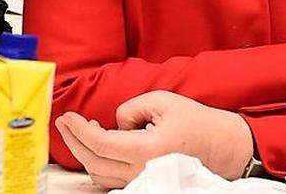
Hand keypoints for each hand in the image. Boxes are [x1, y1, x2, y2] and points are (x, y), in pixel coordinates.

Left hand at [54, 91, 252, 189]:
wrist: (222, 146)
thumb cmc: (195, 122)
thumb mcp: (162, 101)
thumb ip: (130, 109)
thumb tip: (114, 123)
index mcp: (147, 150)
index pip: (100, 144)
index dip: (78, 130)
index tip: (67, 116)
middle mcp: (143, 171)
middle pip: (94, 162)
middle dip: (73, 140)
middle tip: (63, 122)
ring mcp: (144, 181)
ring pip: (101, 175)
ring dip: (85, 153)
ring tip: (82, 130)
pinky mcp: (146, 183)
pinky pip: (113, 181)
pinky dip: (99, 165)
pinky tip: (98, 147)